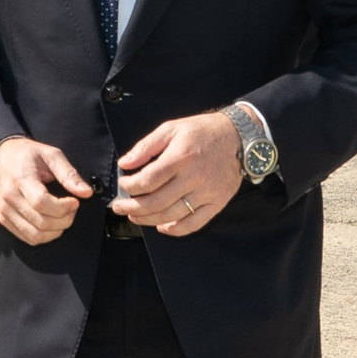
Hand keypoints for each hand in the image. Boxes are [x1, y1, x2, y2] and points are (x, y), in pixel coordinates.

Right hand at [0, 137, 93, 244]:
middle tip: (71, 209)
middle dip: (64, 220)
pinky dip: (45, 236)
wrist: (2, 156)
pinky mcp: (4, 219)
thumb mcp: (51, 155)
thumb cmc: (27, 155)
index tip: (75, 202)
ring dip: (56, 231)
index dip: (63, 207)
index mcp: (21, 179)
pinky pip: (28, 238)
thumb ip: (69, 174)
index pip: (41, 203)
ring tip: (62, 216)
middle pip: (41, 222)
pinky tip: (51, 223)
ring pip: (35, 235)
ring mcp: (5, 211)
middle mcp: (10, 197)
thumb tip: (86, 193)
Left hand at [109, 111, 243, 236]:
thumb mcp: (170, 129)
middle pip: (157, 202)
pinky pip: (194, 223)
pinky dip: (175, 229)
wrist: (237, 137)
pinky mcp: (218, 203)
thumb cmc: (201, 131)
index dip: (130, 186)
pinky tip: (161, 226)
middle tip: (119, 207)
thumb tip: (124, 163)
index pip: (148, 180)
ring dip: (148, 219)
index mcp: (180, 157)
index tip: (123, 184)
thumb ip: (146, 146)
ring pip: (172, 215)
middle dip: (132, 207)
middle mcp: (194, 178)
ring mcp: (207, 193)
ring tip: (135, 216)